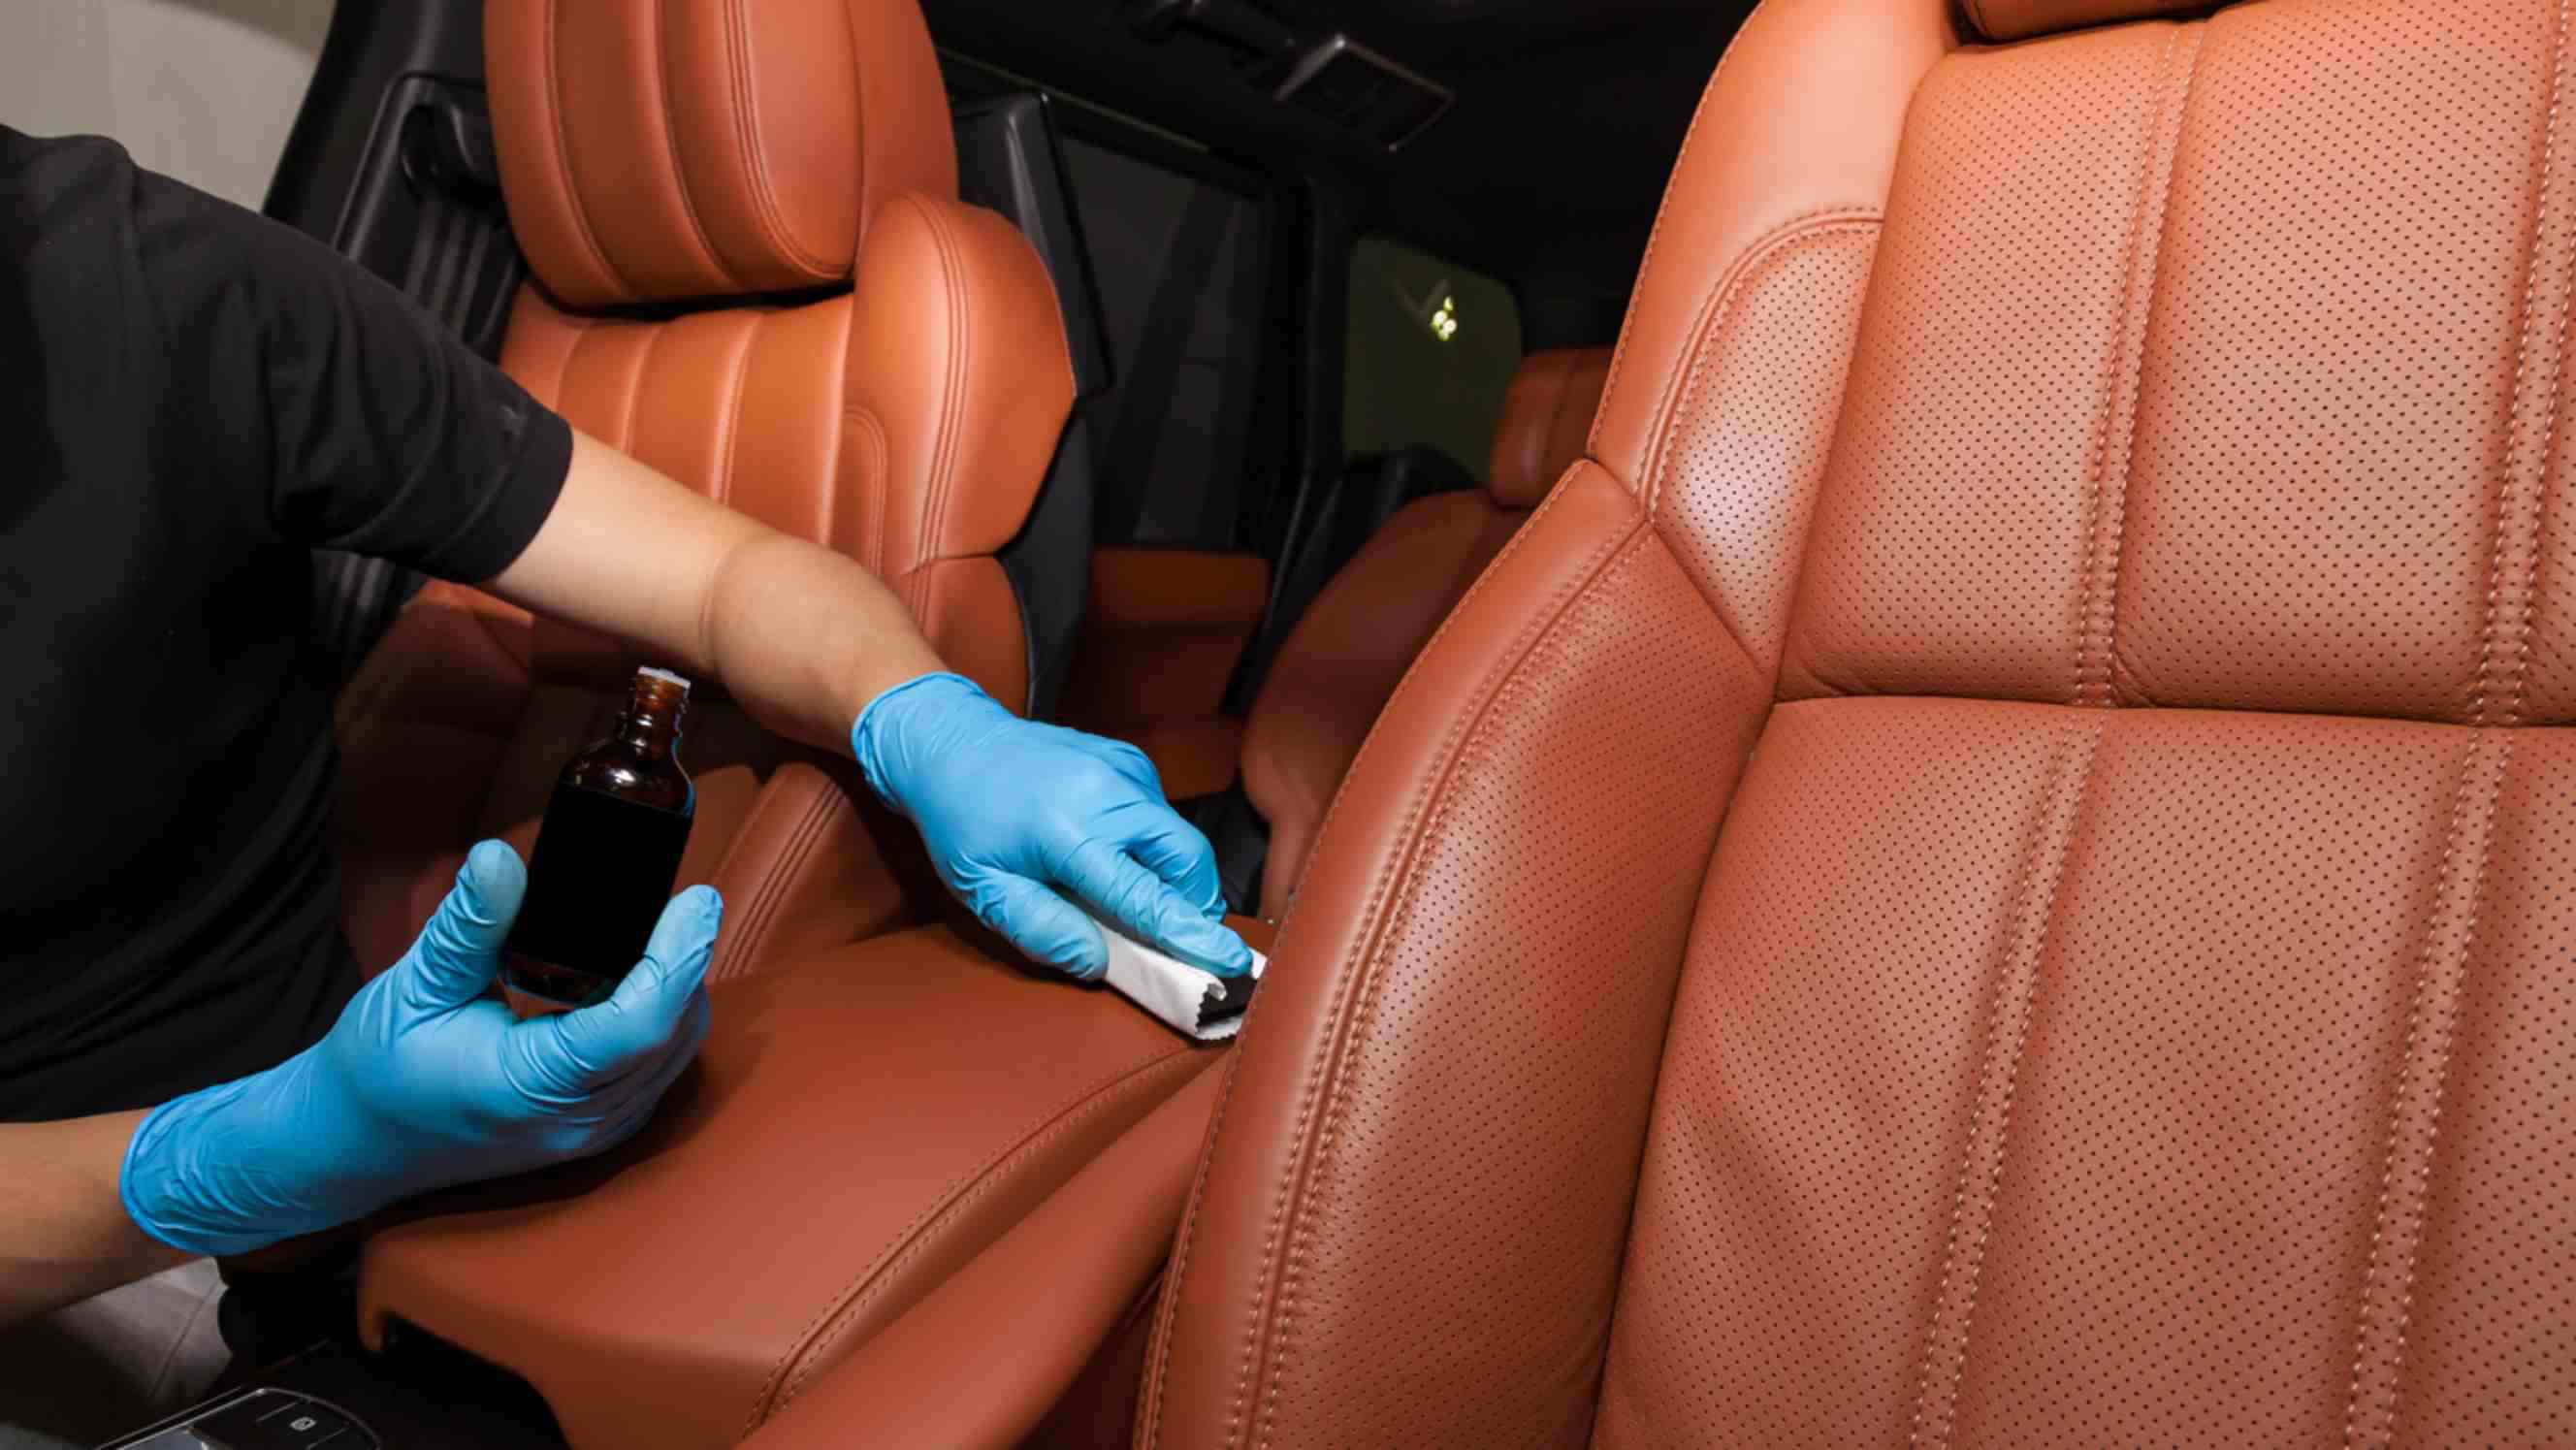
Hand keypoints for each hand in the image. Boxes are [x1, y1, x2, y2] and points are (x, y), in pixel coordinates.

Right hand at [119, 842, 718, 1256]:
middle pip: (672, 1032)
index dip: (678, 956)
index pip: (639, 1024)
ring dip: (680, 990)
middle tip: (680, 899)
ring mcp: (592, 1133)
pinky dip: (664, 1019)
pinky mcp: (597, 1129)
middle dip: (685, 962)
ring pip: (675, 1053)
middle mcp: (577, 1121)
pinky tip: (647, 976)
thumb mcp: (412, 987)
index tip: (697, 898)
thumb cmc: (377, 1070)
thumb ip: (466, 926)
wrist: (354, 1145)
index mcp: (530, 1088)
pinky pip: (658, 1069)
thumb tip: (499, 856)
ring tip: (666, 927)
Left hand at [853, 672, 1251, 978]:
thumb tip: (1098, 961)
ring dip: (1174, 876)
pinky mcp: (1128, 759)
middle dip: (1195, 904)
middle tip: (1178, 936)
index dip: (1191, 935)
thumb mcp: (985, 889)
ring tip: (1132, 896)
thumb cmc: (962, 821)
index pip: (1147, 896)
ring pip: (1179, 835)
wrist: (951, 742)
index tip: (1230, 962)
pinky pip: (1160, 813)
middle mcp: (1108, 794)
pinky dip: (1153, 844)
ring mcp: (1123, 770)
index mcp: (1070, 831)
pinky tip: (1114, 853)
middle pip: (1188, 859)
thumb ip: (1043, 930)